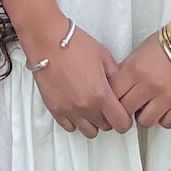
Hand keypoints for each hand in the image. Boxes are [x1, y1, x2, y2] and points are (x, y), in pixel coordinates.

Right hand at [8, 0, 130, 136]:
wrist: (46, 39)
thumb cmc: (73, 43)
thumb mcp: (103, 56)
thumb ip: (116, 76)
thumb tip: (121, 88)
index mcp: (101, 94)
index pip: (121, 124)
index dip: (124, 119)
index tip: (121, 111)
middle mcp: (85, 107)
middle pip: (106, 127)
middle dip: (108, 117)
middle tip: (105, 103)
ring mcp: (68, 110)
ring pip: (89, 131)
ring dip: (92, 121)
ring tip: (90, 106)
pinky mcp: (54, 108)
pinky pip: (69, 127)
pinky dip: (75, 120)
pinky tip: (75, 106)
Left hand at [110, 22, 170, 130]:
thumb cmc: (169, 44)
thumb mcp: (139, 52)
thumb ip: (127, 70)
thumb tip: (117, 86)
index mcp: (134, 69)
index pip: (112, 94)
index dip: (112, 98)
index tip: (114, 99)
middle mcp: (148, 85)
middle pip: (126, 110)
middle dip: (126, 109)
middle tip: (130, 106)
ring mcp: (165, 97)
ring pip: (144, 122)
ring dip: (144, 116)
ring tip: (147, 107)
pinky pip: (166, 123)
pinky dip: (163, 119)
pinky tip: (163, 109)